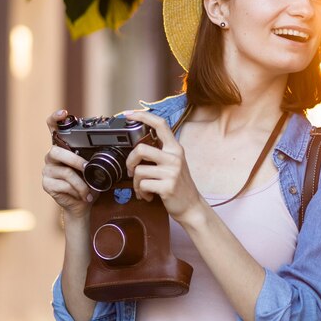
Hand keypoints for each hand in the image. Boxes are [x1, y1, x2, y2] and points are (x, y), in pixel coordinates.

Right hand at [42, 109, 93, 218]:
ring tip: (88, 189)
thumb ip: (95, 155)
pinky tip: (82, 195)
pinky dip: (77, 190)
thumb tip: (112, 148)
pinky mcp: (47, 184)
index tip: (63, 112)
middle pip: (56, 151)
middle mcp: (52, 156)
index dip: (55, 118)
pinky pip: (63, 185)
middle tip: (87, 168)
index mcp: (64, 147)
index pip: (53, 128)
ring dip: (80, 182)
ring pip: (64, 171)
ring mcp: (48, 170)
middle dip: (75, 160)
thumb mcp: (94, 166)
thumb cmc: (89, 182)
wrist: (82, 203)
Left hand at [124, 110, 203, 224]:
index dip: (143, 116)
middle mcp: (174, 157)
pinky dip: (141, 193)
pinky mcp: (167, 187)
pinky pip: (143, 186)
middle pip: (141, 149)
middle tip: (131, 170)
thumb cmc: (178, 184)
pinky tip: (148, 195)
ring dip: (136, 183)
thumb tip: (139, 145)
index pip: (160, 124)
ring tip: (142, 188)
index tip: (129, 114)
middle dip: (130, 161)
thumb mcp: (174, 163)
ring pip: (139, 171)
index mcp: (175, 148)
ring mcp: (172, 172)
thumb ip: (161, 152)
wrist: (191, 206)